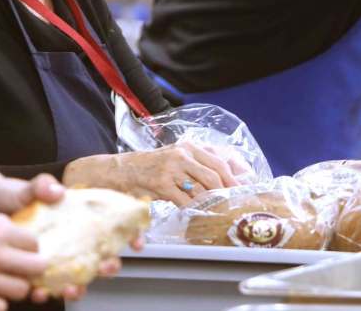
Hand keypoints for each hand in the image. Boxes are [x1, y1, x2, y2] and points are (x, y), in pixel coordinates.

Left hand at [0, 174, 126, 302]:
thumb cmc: (14, 196)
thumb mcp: (29, 187)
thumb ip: (42, 185)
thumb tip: (55, 190)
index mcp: (79, 218)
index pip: (114, 226)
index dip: (132, 235)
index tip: (138, 243)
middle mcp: (74, 239)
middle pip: (103, 257)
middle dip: (110, 266)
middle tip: (105, 267)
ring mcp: (59, 257)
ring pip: (80, 277)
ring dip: (80, 286)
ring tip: (71, 288)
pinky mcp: (40, 271)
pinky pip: (52, 286)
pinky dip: (49, 293)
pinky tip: (40, 293)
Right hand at [67, 142, 240, 206]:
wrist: (120, 170)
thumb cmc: (150, 167)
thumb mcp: (174, 158)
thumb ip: (195, 165)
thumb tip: (221, 181)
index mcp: (187, 147)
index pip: (219, 163)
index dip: (232, 179)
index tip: (240, 192)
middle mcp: (181, 154)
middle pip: (214, 176)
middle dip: (225, 193)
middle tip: (231, 205)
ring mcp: (171, 168)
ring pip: (201, 189)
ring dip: (210, 203)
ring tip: (216, 212)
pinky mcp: (162, 184)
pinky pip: (185, 201)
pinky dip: (193, 210)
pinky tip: (194, 214)